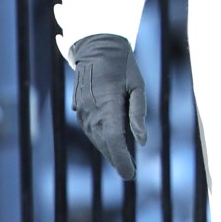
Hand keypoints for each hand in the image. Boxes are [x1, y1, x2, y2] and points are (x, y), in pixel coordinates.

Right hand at [70, 34, 146, 179]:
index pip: (115, 142)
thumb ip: (138, 113)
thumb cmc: (124, 65)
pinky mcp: (79, 107)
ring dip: (107, 148)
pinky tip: (109, 139)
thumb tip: (141, 142)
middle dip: (116, 158)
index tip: (131, 175)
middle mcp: (92, 111)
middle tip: (129, 169)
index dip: (122, 161)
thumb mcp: (138, 85)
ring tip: (120, 157)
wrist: (98, 46)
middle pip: (105, 144)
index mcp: (109, 105)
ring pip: (96, 138)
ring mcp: (83, 110)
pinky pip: (90, 128)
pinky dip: (100, 137)